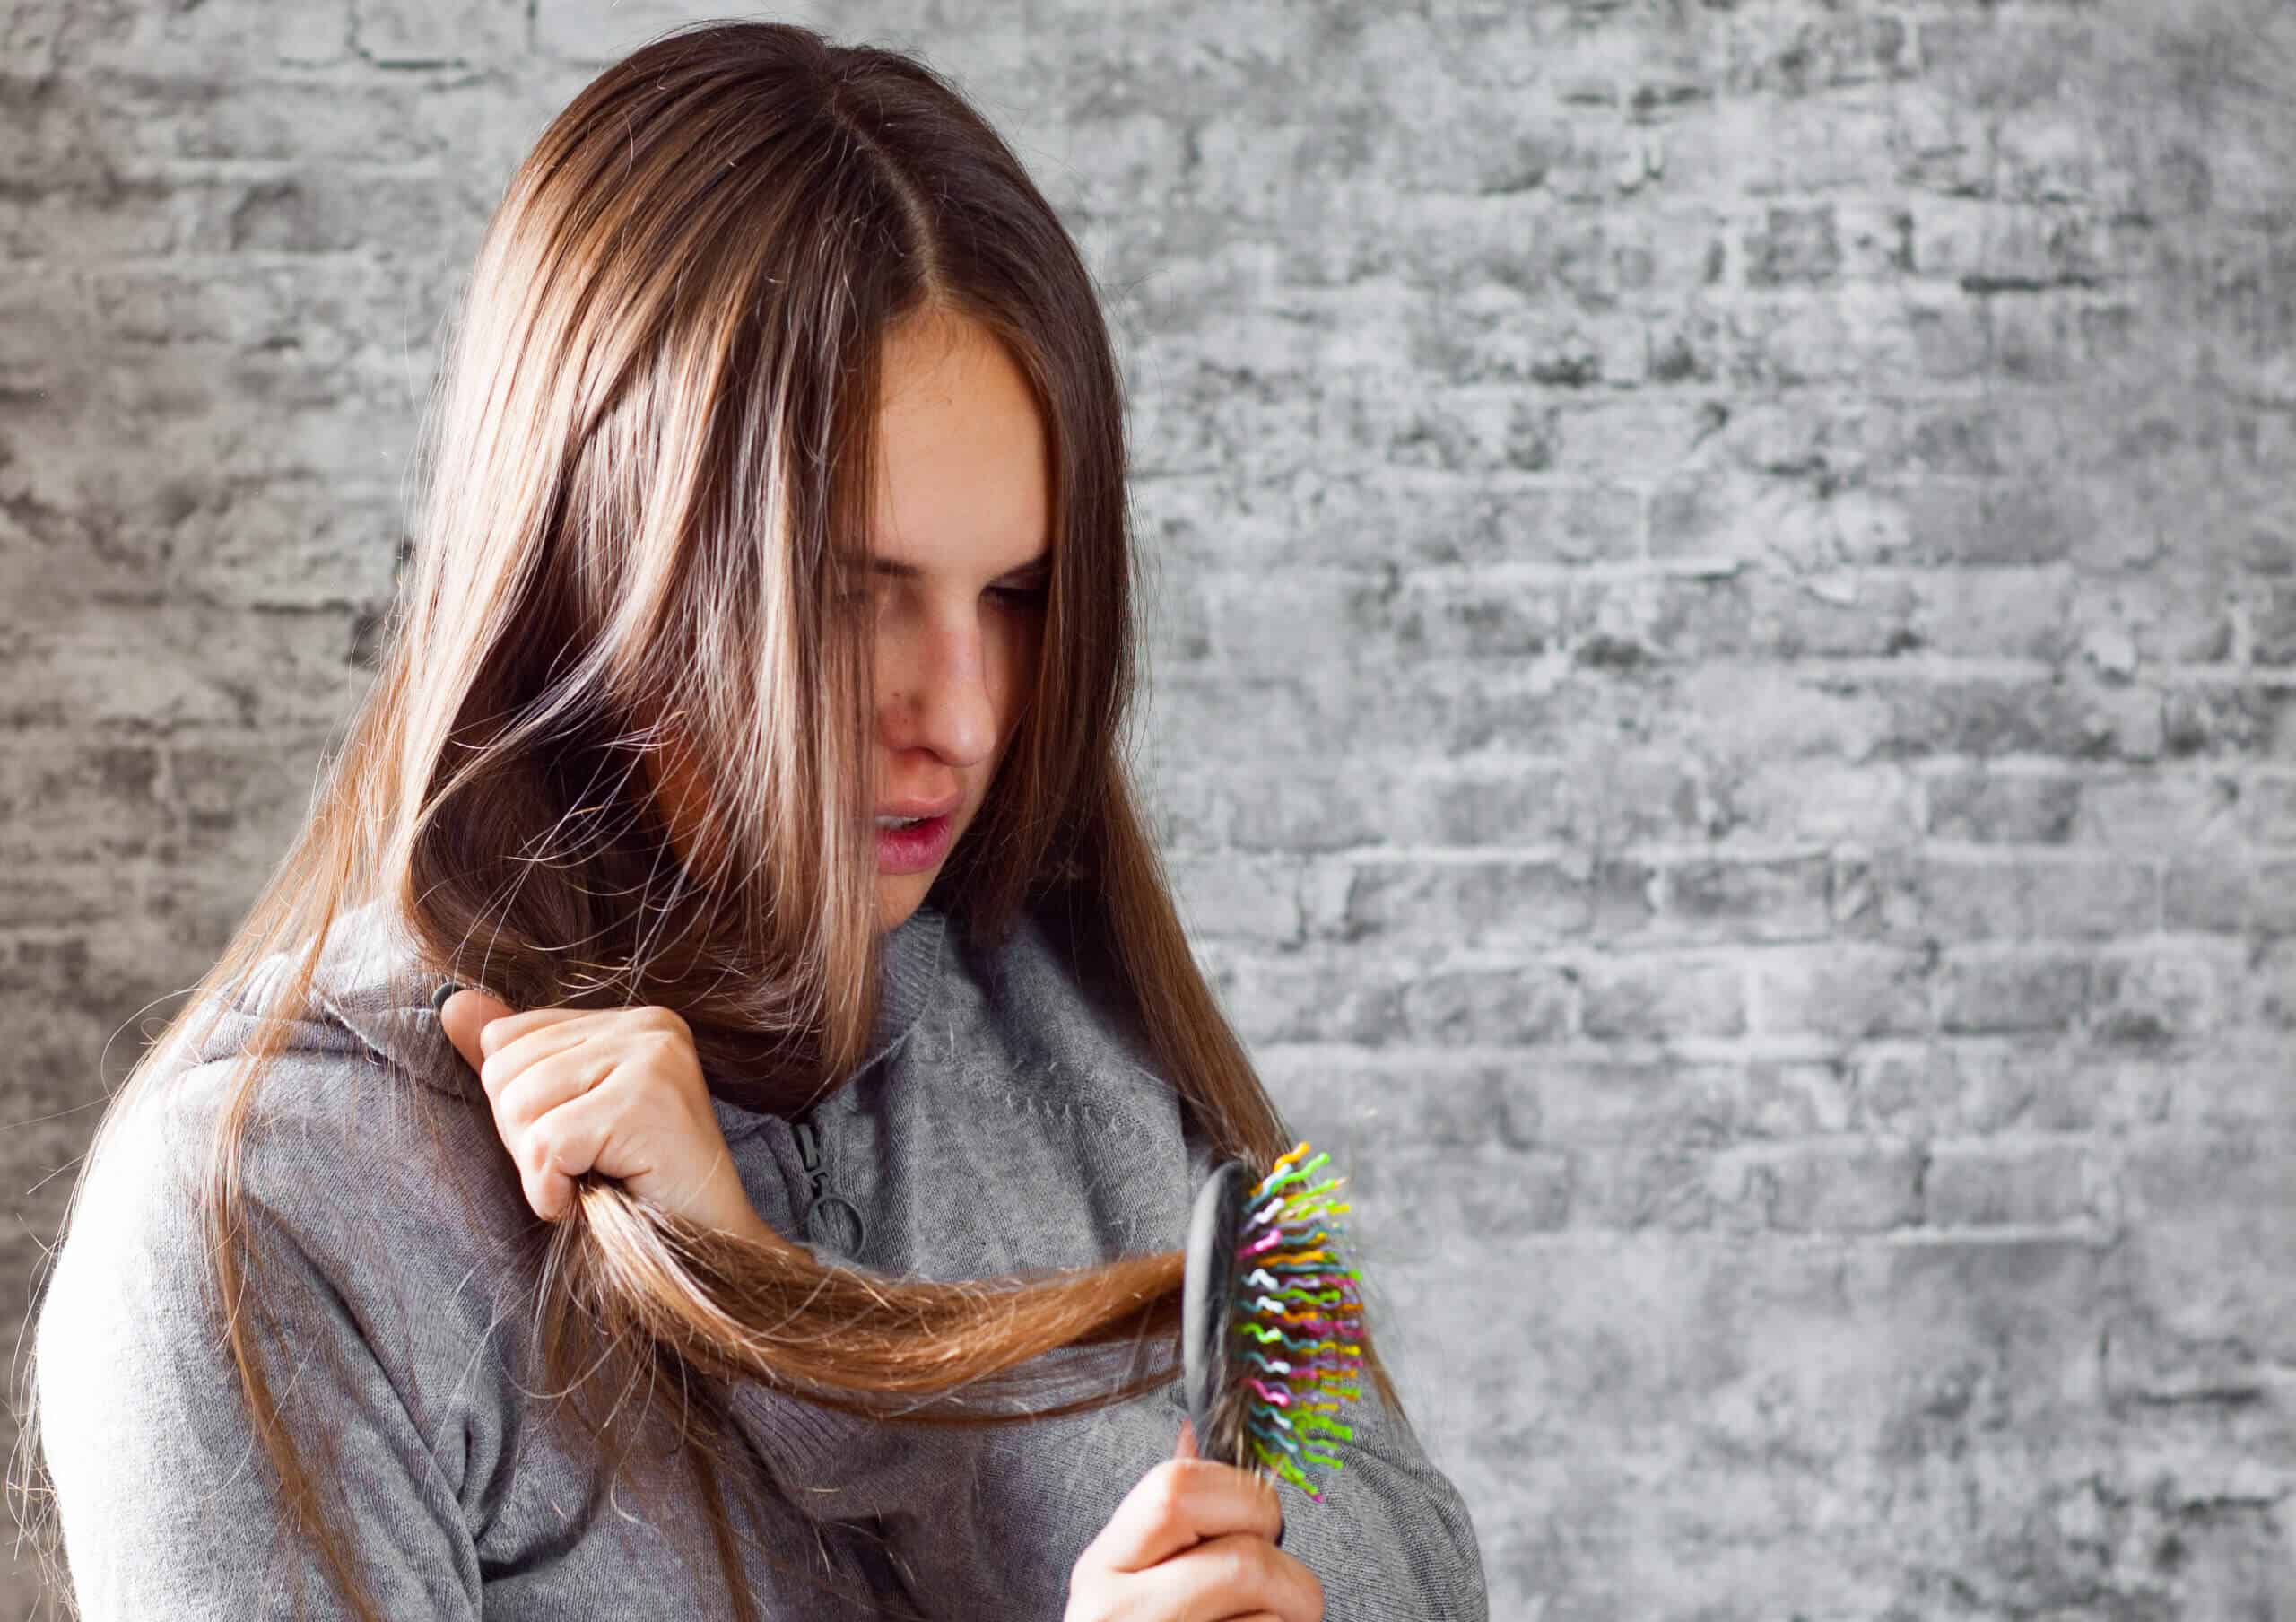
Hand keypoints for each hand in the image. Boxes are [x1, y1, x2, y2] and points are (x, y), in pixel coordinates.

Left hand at [437, 987, 765, 1239]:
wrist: (713, 1255)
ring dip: (540, 1171)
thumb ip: (517, 1060)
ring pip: (519, 1107)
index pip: (508, 1039)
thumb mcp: (568, 1115)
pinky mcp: (644, 1102)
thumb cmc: (638, 1194)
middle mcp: (647, 1026)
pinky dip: (553, 1193)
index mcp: (632, 1021)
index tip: (577, 1146)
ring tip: (594, 1183)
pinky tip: (595, 1203)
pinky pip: (545, 1145)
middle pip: (504, 1071)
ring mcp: (651, 1058)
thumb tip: (451, 1006)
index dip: (521, 1110)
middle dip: (525, 1140)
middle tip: (585, 1171)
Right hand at [1064, 1417, 1320, 1621]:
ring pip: (1279, 1620)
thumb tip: (1195, 1433)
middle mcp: (1119, 1619)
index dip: (1240, 1492)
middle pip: (1246, 1561)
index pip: (1176, 1489)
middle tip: (1274, 1592)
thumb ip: (1161, 1519)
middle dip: (1284, 1573)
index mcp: (1101, 1571)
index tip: (1255, 1517)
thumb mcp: (1126, 1584)